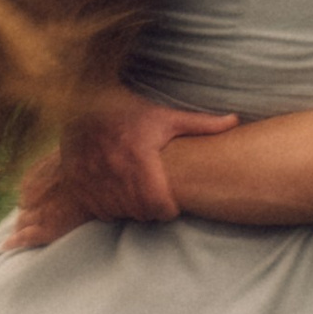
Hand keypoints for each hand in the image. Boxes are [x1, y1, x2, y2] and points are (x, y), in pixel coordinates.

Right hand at [9, 98, 239, 246]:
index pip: (157, 204)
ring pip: (119, 212)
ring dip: (131, 211)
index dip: (167, 210)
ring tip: (138, 198)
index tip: (171, 206)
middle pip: (140, 212)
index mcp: (138, 157)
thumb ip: (200, 123)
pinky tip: (118, 195)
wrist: (83, 101)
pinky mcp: (77, 182)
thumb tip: (235, 121)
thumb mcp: (165, 116)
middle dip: (151, 212)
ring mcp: (92, 177)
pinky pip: (98, 210)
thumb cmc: (129, 110)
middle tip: (157, 203)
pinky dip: (110, 208)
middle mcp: (113, 170)